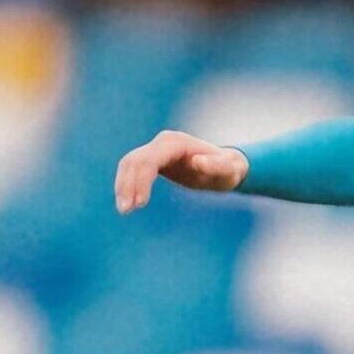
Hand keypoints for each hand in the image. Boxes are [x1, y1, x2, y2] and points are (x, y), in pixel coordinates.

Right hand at [114, 131, 248, 213]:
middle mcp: (163, 143)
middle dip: (127, 184)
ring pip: (130, 164)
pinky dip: (128, 184)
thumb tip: (197, 162)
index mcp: (175, 143)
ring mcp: (157, 150)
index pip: (149, 160)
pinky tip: (129, 202)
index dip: (140, 181)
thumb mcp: (228, 170)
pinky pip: (135, 169)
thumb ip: (216, 166)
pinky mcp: (155, 159)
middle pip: (135, 161)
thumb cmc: (229, 169)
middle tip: (125, 210)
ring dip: (123, 185)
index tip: (139, 203)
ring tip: (125, 210)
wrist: (227, 165)